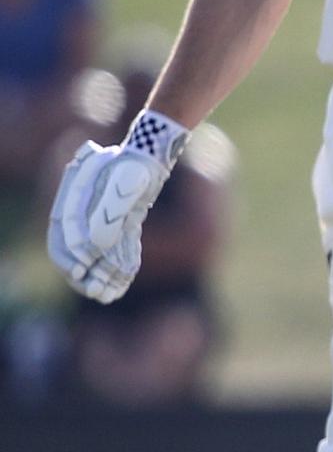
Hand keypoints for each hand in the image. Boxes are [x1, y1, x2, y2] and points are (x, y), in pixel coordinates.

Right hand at [47, 110, 188, 302]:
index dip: (69, 257)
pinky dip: (119, 267)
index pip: (62, 238)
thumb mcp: (124, 184)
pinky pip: (116, 251)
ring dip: (101, 276)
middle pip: (75, 252)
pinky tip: (124, 283)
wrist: (150, 156)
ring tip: (108, 295)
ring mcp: (102, 221)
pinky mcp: (121, 225)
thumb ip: (109, 212)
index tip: (82, 271)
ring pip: (97, 256)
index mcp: (73, 204)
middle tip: (95, 292)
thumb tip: (98, 247)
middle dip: (84, 275)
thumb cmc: (134, 166)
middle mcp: (83, 215)